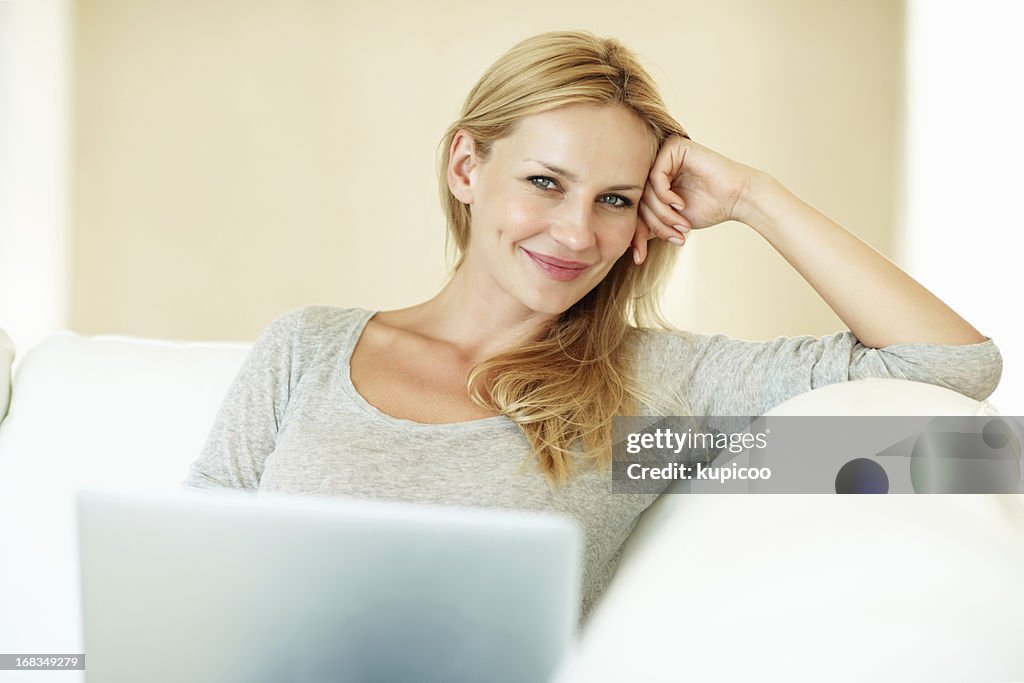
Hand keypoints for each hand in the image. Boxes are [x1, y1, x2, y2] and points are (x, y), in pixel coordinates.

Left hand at [632, 136, 758, 263]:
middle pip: (636, 199)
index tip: (640, 257)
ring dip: (661, 213)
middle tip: (672, 236)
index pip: (632, 208)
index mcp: (651, 180)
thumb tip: (625, 245)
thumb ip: (646, 227)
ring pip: (645, 190)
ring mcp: (663, 154)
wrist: (736, 198)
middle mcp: (654, 164)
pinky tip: (680, 205)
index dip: (635, 233)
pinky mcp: (674, 148)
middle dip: (653, 224)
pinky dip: (666, 196)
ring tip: (679, 224)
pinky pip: (656, 176)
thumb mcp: (668, 222)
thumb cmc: (707, 208)